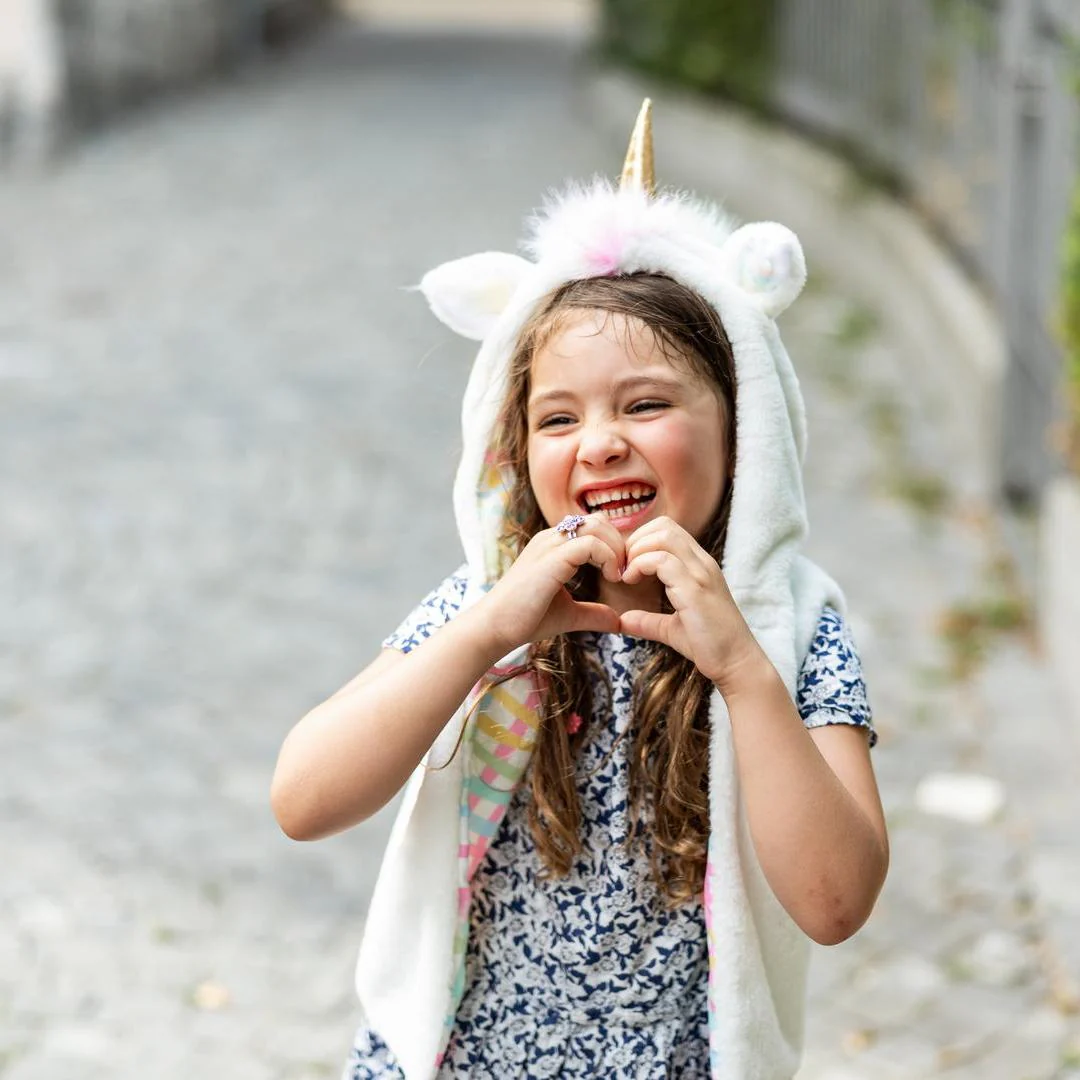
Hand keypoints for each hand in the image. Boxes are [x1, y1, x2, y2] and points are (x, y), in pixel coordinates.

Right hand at [480, 514, 624, 653]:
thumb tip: (618, 621)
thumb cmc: (525, 619)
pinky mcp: (551, 558)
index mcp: (553, 545)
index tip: (619, 575)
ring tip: (617, 576)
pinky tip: (611, 578)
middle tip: (623, 573)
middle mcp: (551, 538)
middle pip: (598, 520)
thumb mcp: (569, 614)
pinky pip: (590, 543)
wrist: (495, 628)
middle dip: (619, 544)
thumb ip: (593, 614)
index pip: (593, 526)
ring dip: (616, 549)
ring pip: (596, 525)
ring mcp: (549, 545)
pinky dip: (608, 558)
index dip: (613, 545)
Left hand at [618, 517, 761, 688]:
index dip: (641, 541)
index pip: (668, 529)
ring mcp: (701, 573)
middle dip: (635, 541)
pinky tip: (631, 582)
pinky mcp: (695, 590)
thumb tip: (623, 621)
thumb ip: (648, 620)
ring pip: (663, 536)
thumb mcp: (671, 628)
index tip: (627, 566)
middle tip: (623, 568)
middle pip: (664, 525)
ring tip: (627, 575)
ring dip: (637, 551)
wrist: (737, 663)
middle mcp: (702, 563)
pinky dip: (640, 565)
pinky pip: (662, 561)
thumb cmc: (709, 645)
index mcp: (699, 566)